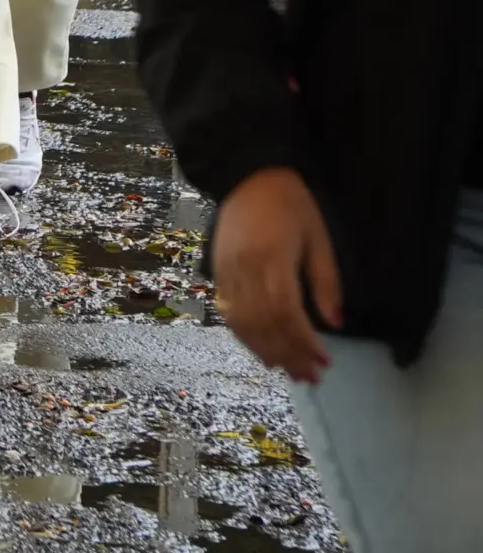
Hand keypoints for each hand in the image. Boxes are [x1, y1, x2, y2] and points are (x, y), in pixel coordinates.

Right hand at [213, 166, 343, 381]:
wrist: (247, 176)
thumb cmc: (291, 205)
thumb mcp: (319, 238)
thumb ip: (326, 281)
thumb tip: (336, 323)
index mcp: (273, 259)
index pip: (287, 313)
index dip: (305, 341)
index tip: (325, 361)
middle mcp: (245, 269)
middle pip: (264, 323)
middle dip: (288, 354)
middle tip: (310, 376)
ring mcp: (227, 271)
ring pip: (243, 322)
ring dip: (266, 350)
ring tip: (287, 371)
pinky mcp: (218, 271)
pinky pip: (228, 311)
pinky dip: (244, 336)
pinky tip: (260, 351)